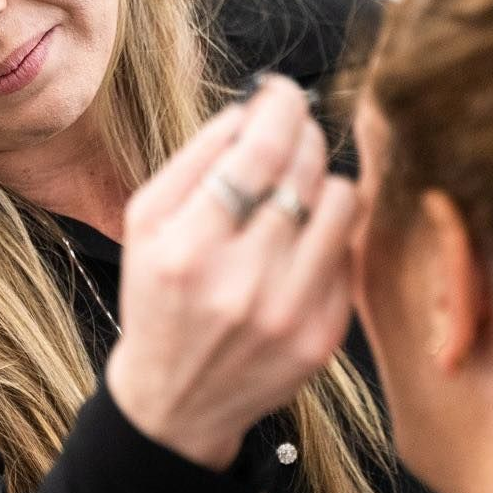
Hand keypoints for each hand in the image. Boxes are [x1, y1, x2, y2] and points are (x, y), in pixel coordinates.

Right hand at [105, 76, 357, 469]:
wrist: (175, 400)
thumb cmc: (158, 298)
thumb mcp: (144, 224)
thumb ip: (194, 160)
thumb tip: (250, 111)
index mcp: (188, 248)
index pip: (260, 150)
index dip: (281, 106)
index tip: (283, 92)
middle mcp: (243, 283)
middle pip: (305, 168)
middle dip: (302, 133)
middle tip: (290, 132)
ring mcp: (289, 313)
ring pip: (341, 202)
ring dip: (322, 180)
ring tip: (295, 189)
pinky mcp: (323, 337)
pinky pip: (348, 252)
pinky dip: (328, 233)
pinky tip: (299, 242)